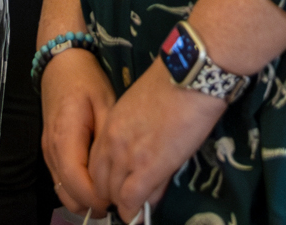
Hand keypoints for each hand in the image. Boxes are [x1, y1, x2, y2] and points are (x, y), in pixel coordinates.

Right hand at [40, 47, 120, 216]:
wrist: (61, 64)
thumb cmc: (86, 81)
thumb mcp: (106, 104)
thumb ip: (110, 139)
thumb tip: (122, 171)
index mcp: (65, 137)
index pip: (76, 181)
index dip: (98, 197)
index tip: (121, 196)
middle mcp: (52, 150)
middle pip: (67, 194)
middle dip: (93, 203)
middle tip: (120, 198)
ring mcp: (48, 153)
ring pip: (63, 192)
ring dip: (85, 198)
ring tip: (112, 192)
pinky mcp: (50, 153)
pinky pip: (61, 181)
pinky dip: (78, 189)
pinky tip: (99, 181)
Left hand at [88, 60, 226, 218]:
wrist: (190, 74)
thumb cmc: (174, 83)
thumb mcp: (143, 107)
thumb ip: (136, 134)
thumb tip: (143, 162)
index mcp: (110, 125)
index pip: (95, 165)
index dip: (106, 181)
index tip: (119, 187)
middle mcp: (112, 143)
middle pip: (100, 183)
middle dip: (113, 196)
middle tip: (130, 201)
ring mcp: (129, 156)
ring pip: (114, 195)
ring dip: (125, 205)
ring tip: (138, 210)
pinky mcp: (149, 167)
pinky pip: (132, 200)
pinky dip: (134, 212)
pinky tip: (141, 216)